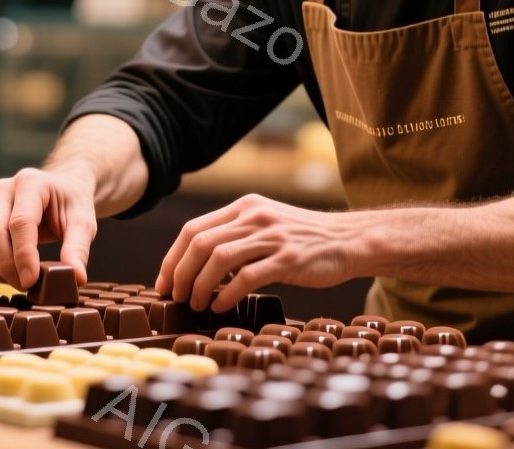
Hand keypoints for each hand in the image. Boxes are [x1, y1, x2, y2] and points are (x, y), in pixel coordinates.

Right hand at [0, 166, 97, 290]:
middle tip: (28, 286)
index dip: (23, 254)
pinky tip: (12, 273)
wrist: (63, 190)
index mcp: (31, 182)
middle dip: (6, 265)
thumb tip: (76, 278)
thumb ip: (78, 249)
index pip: (20, 222)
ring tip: (21, 281)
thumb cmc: (72, 204)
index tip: (31, 280)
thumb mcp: (84, 223)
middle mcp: (4, 189)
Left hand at [155, 194, 361, 312]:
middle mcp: (255, 216)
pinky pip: (247, 277)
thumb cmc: (303, 241)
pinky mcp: (289, 258)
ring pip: (219, 258)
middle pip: (200, 243)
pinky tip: (221, 306)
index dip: (171, 259)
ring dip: (199, 286)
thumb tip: (196, 268)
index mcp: (244, 207)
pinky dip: (227, 294)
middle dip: (180, 274)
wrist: (349, 240)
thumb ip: (235, 237)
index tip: (164, 284)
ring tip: (196, 305)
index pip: (193, 230)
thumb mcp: (266, 226)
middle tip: (175, 299)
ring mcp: (272, 236)